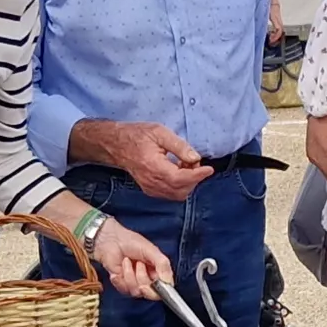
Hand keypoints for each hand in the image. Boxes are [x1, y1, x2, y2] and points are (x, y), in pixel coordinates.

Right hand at [74, 118, 209, 200]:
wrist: (117, 144)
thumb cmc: (137, 135)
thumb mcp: (159, 132)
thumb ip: (179, 146)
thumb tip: (196, 157)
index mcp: (153, 166)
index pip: (180, 179)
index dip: (197, 175)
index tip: (209, 169)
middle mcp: (151, 181)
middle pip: (181, 189)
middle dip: (193, 177)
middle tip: (193, 160)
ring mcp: (150, 188)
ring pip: (177, 194)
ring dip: (188, 182)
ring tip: (185, 164)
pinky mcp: (150, 190)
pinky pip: (171, 194)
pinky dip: (180, 185)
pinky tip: (178, 171)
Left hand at [90, 219, 172, 297]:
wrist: (110, 240)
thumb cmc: (130, 242)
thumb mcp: (150, 250)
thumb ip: (162, 264)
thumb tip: (168, 280)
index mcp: (158, 271)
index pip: (165, 288)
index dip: (162, 290)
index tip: (154, 282)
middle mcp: (148, 279)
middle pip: (151, 294)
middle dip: (143, 280)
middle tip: (139, 266)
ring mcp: (135, 283)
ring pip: (137, 291)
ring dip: (130, 275)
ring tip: (127, 261)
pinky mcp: (122, 285)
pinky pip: (124, 289)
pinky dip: (120, 278)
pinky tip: (119, 268)